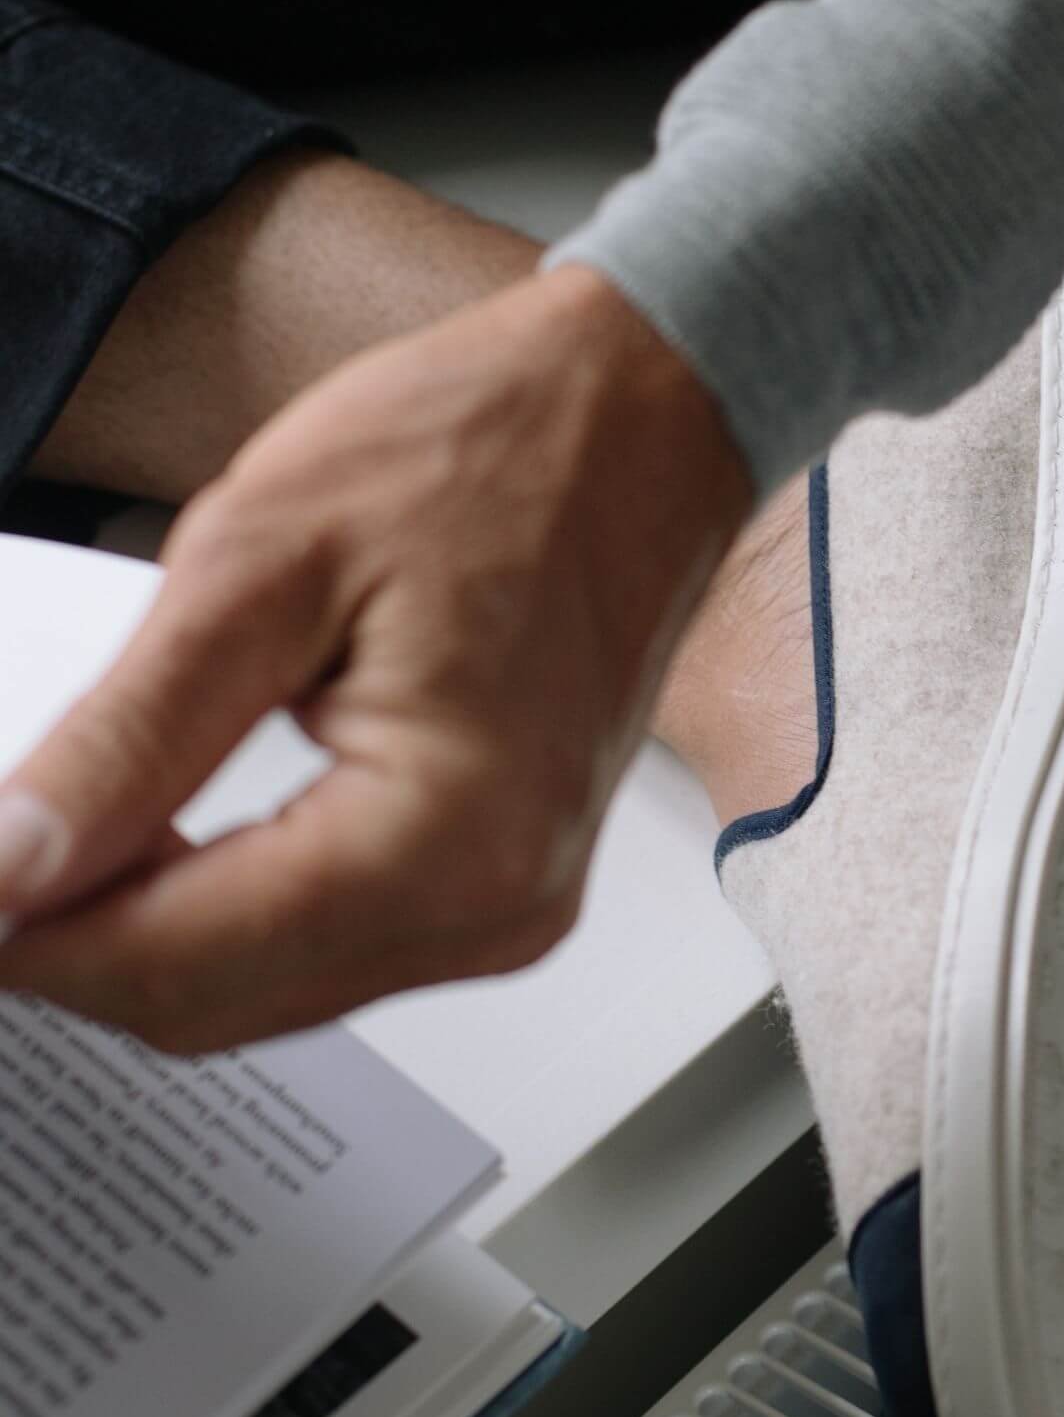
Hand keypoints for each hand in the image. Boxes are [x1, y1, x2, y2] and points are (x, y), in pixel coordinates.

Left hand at [0, 265, 752, 1050]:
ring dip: (141, 932)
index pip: (175, 961)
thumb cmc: (496, 447)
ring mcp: (512, 903)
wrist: (647, 410)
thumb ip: (126, 737)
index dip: (23, 933)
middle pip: (213, 1006)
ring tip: (54, 829)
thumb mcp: (261, 561)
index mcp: (449, 839)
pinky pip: (327, 948)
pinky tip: (159, 838)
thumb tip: (7, 862)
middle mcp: (497, 903)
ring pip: (262, 994)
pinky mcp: (505, 879)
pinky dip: (222, 910)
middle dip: (69, 943)